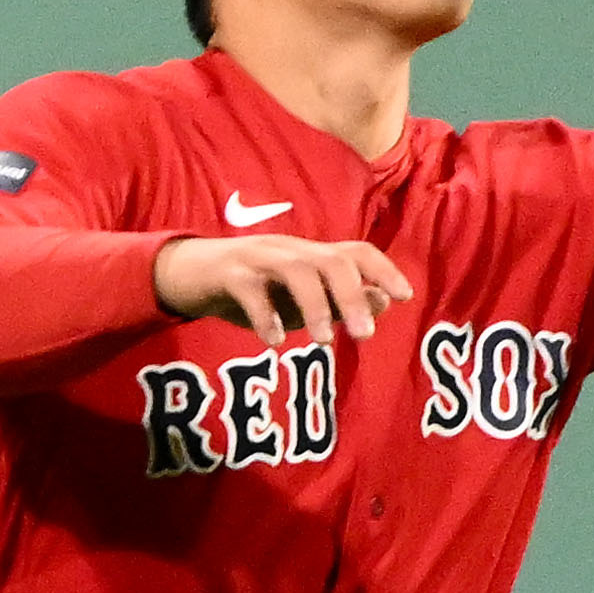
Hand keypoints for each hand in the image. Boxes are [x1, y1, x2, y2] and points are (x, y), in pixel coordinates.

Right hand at [155, 233, 414, 345]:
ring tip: (323, 342)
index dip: (384, 270)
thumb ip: (339, 301)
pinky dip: (264, 315)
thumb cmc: (253, 289)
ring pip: (296, 270)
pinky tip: (273, 342)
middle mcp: (290, 250)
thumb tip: (382, 302)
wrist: (188, 274)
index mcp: (311, 256)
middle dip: (353, 296)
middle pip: (332, 260)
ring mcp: (258, 257)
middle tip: (365, 336)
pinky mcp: (227, 272)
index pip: (356, 252)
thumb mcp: (299, 299)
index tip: (405, 297)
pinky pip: (249, 288)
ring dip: (315, 306)